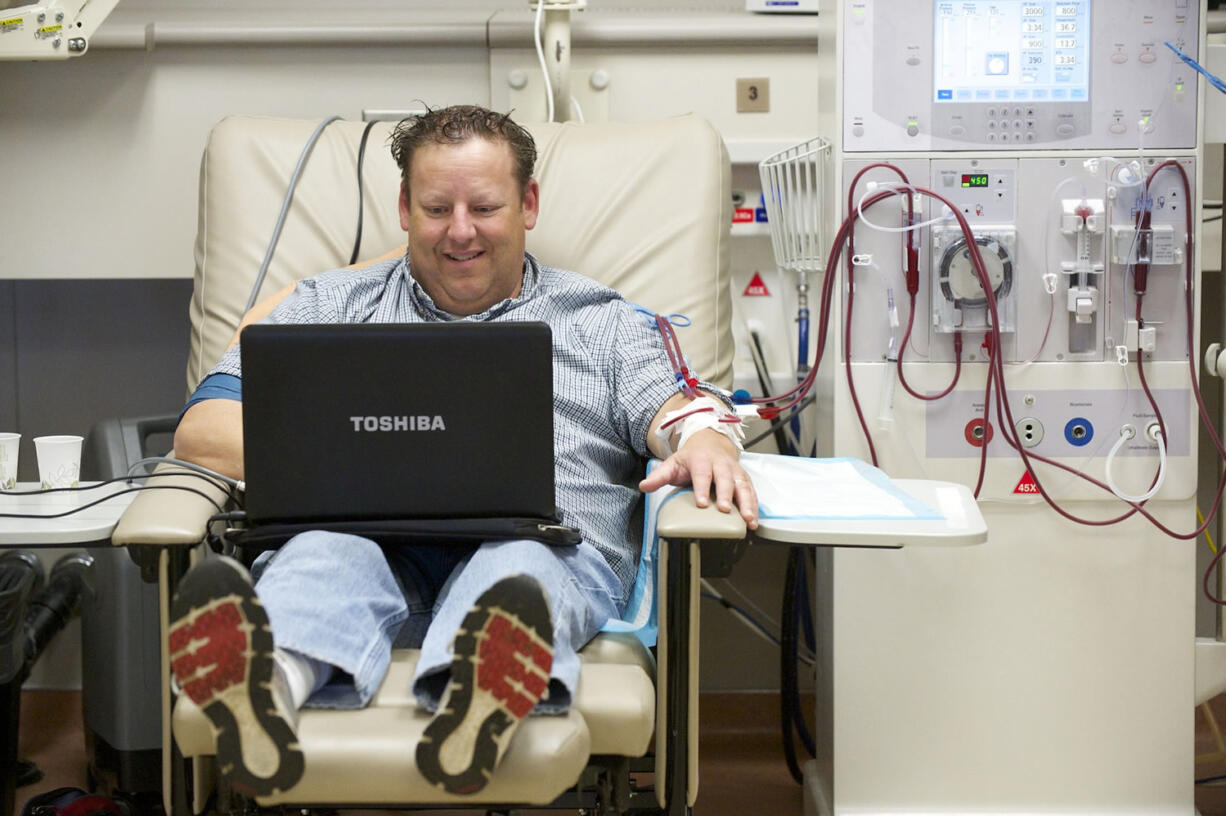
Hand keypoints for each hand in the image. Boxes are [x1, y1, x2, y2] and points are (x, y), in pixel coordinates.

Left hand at [639, 428, 757, 529]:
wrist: (710, 441)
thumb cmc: (692, 457)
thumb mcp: (673, 463)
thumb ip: (659, 476)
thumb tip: (644, 486)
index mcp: (702, 460)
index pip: (702, 474)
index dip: (701, 488)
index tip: (700, 503)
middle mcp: (721, 464)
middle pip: (725, 479)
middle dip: (725, 495)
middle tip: (724, 510)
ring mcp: (734, 471)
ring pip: (742, 485)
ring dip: (746, 503)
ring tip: (747, 519)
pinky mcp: (743, 478)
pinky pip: (751, 491)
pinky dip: (754, 506)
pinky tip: (754, 520)